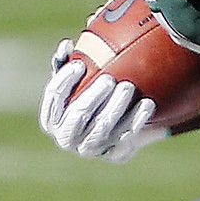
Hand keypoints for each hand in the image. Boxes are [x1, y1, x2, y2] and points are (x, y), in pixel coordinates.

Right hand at [38, 39, 164, 162]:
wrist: (122, 129)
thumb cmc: (93, 99)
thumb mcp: (80, 83)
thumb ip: (70, 64)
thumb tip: (67, 45)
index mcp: (52, 119)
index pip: (54, 96)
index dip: (65, 80)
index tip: (80, 65)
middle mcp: (67, 137)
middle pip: (77, 114)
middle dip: (92, 96)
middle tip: (109, 79)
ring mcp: (90, 149)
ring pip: (102, 127)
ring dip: (115, 106)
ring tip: (128, 86)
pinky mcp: (114, 155)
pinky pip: (126, 136)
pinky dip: (137, 119)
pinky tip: (147, 103)